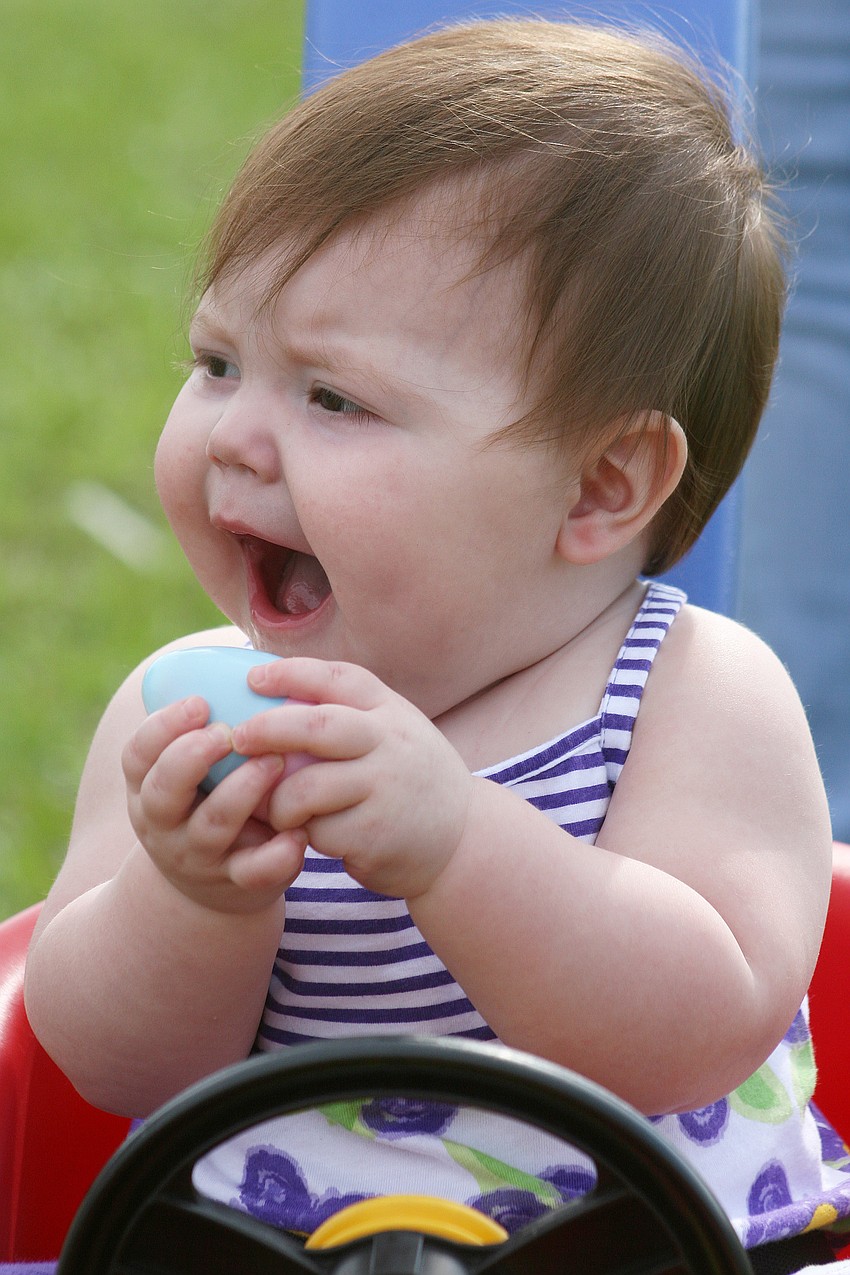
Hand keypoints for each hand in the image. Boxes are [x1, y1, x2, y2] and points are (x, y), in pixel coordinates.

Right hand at [122, 695, 307, 912]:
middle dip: (194, 756)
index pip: (138, 755)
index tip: (199, 702)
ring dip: (243, 790)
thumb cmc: (210, 802)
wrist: (210, 889)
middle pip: (165, 790)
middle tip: (231, 732)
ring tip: (275, 762)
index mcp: (149, 787)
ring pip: (213, 825)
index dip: (162, 727)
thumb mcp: (192, 772)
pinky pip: (254, 873)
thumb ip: (207, 727)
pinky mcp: (237, 885)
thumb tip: (251, 657)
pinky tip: (300, 832)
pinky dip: (277, 855)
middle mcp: (164, 824)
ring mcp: (199, 857)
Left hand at [231, 658, 474, 898]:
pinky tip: (310, 836)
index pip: (337, 678)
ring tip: (277, 810)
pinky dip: (303, 834)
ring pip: (306, 787)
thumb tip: (273, 698)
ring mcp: (385, 787)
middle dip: (268, 729)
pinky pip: (317, 830)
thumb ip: (349, 717)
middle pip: (316, 727)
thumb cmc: (409, 782)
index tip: (253, 678)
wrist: (461, 841)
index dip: (291, 673)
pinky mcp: (375, 832)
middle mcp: (390, 743)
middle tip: (238, 738)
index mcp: (390, 711)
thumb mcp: (393, 735)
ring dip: (278, 801)